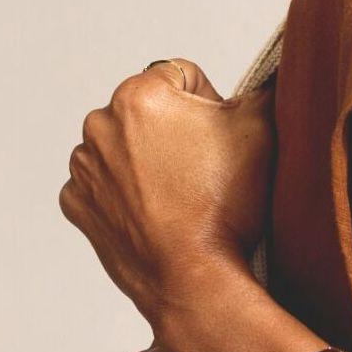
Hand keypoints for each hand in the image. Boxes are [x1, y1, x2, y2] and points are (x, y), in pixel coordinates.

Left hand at [59, 57, 275, 328]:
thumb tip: (275, 73)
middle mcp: (99, 123)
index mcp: (139, 94)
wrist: (195, 277)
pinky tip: (157, 211)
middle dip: (174, 130)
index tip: (220, 140)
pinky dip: (127, 193)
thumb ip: (264, 87)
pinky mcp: (77, 204)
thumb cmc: (226, 204)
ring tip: (182, 193)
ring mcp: (84, 168)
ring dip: (148, 159)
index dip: (211, 104)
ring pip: (125, 146)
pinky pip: (105, 184)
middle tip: (204, 168)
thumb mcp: (262, 129)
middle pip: (149, 110)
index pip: (184, 76)